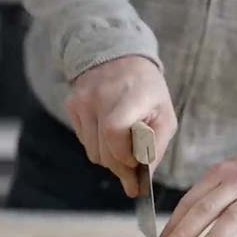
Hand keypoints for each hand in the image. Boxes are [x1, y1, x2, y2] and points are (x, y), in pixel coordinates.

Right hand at [65, 56, 176, 197]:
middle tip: (132, 171)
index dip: (125, 155)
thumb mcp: (164, 114)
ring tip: (122, 147)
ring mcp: (82, 101)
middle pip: (103, 152)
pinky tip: (108, 133)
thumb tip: (143, 179)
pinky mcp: (72, 105)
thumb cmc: (146, 90)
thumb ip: (156, 147)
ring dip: (109, 157)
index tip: (136, 163)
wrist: (118, 57)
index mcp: (129, 95)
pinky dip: (98, 145)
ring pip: (92, 152)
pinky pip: (83, 141)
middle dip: (120, 167)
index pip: (115, 132)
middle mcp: (100, 96)